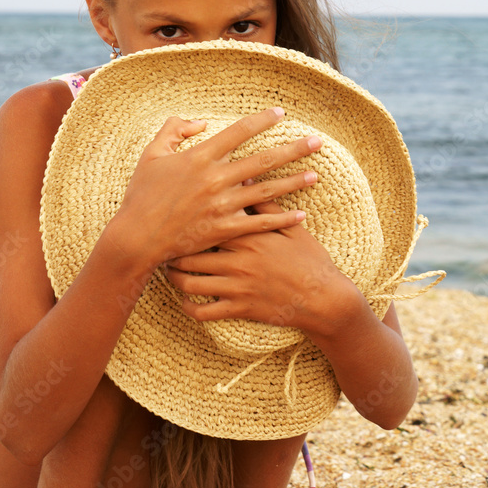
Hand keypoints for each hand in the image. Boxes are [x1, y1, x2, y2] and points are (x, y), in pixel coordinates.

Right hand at [109, 108, 323, 265]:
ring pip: (267, 190)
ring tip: (316, 174)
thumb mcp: (151, 154)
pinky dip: (281, 218)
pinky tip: (300, 214)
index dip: (262, 120)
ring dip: (294, 181)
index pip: (239, 131)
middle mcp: (215, 178)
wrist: (137, 237)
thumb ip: (173, 130)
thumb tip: (199, 121)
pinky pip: (260, 222)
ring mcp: (222, 205)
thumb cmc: (141, 195)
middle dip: (294, 149)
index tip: (280, 113)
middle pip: (264, 159)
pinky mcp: (224, 230)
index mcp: (200, 157)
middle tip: (318, 142)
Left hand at [161, 194, 360, 333]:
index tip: (174, 218)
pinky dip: (190, 308)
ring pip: (191, 283)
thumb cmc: (309, 259)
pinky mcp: (240, 309)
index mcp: (249, 235)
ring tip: (168, 272)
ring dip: (174, 279)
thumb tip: (248, 176)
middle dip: (172, 251)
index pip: (206, 222)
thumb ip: (266, 204)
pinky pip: (205, 312)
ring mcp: (238, 286)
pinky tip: (184, 302)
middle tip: (163, 246)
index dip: (185, 221)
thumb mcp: (291, 228)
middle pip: (191, 253)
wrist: (324, 298)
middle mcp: (238, 260)